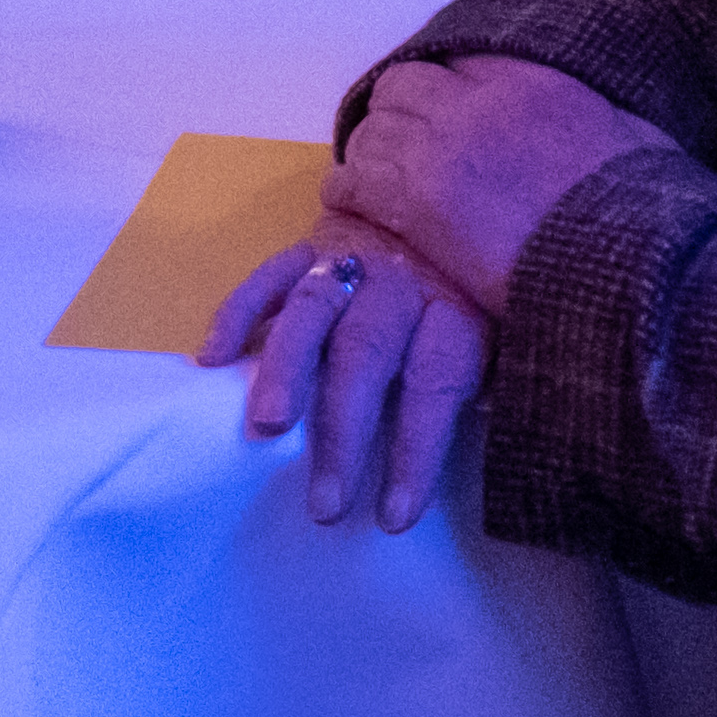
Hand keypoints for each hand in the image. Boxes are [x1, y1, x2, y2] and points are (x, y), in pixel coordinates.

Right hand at [199, 235, 493, 529]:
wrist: (450, 200)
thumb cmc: (476, 294)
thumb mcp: (503, 332)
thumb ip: (490, 378)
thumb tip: (481, 437)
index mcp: (458, 307)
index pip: (435, 381)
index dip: (415, 451)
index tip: (393, 516)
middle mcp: (400, 283)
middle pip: (368, 354)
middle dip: (343, 432)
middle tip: (324, 502)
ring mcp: (351, 260)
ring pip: (314, 312)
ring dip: (285, 371)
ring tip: (265, 426)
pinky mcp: (310, 247)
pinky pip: (268, 275)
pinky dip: (237, 313)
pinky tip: (213, 359)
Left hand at [317, 54, 666, 314]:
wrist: (629, 261)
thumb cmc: (644, 208)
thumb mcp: (632, 135)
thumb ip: (592, 117)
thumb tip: (595, 126)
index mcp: (529, 80)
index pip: (457, 62)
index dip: (443, 91)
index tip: (441, 115)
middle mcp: (475, 102)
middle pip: (404, 87)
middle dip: (398, 115)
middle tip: (400, 151)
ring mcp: (441, 150)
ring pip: (373, 130)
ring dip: (371, 154)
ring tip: (372, 181)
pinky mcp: (416, 204)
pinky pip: (355, 182)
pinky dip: (348, 191)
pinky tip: (348, 205)